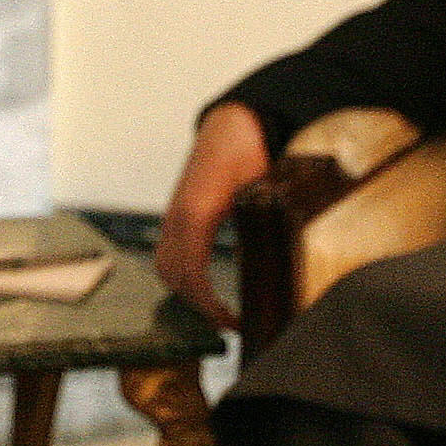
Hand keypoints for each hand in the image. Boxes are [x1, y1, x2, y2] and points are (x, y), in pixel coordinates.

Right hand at [155, 102, 269, 327]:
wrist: (234, 122)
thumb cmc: (249, 148)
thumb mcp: (264, 185)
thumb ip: (266, 221)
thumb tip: (280, 260)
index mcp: (197, 212)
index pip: (191, 272)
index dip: (208, 304)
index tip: (230, 320)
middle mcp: (178, 216)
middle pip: (173, 274)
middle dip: (197, 305)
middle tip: (229, 323)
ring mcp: (173, 215)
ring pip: (166, 266)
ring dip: (187, 292)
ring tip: (217, 309)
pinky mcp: (176, 214)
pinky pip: (168, 252)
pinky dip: (182, 275)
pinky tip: (206, 285)